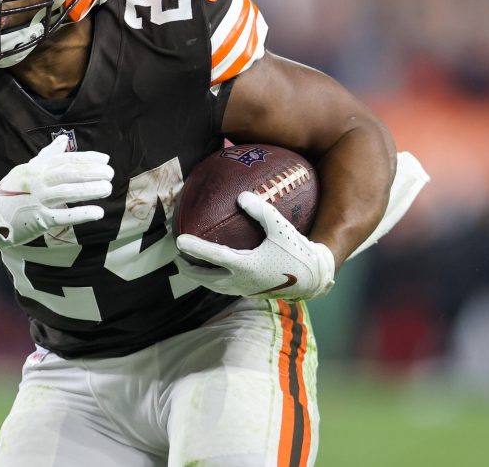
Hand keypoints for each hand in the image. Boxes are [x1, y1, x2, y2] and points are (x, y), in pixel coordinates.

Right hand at [0, 135, 113, 250]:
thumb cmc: (12, 192)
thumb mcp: (27, 170)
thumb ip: (47, 156)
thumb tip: (63, 140)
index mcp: (36, 168)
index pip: (66, 160)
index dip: (87, 159)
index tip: (105, 159)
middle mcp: (37, 181)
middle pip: (69, 174)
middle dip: (92, 172)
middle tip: (110, 173)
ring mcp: (38, 200)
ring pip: (68, 192)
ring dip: (90, 190)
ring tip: (107, 188)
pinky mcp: (39, 220)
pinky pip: (64, 216)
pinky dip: (81, 214)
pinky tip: (97, 212)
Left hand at [175, 191, 335, 299]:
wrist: (312, 278)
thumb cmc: (297, 251)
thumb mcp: (281, 228)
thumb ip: (261, 211)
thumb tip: (240, 195)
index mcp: (247, 266)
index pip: (214, 256)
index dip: (195, 248)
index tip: (178, 240)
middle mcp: (241, 281)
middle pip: (205, 278)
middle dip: (188, 269)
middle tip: (176, 257)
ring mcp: (244, 289)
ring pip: (213, 286)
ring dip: (198, 277)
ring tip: (187, 266)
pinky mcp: (249, 292)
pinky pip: (223, 288)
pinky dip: (211, 281)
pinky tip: (211, 273)